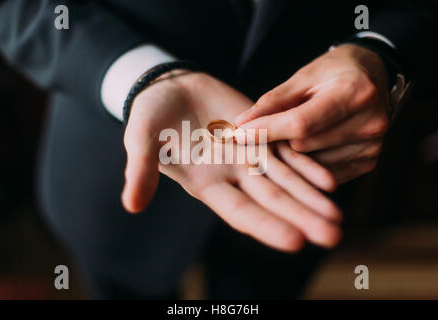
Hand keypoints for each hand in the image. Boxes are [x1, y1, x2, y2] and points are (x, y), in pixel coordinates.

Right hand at [122, 71, 341, 250]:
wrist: (172, 88)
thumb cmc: (151, 116)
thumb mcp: (142, 140)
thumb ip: (141, 169)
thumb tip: (131, 205)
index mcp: (206, 185)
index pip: (240, 212)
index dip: (266, 225)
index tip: (295, 241)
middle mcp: (233, 176)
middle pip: (273, 201)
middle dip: (302, 218)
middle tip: (333, 236)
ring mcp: (250, 156)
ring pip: (286, 181)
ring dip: (313, 198)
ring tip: (339, 216)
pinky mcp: (261, 135)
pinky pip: (288, 152)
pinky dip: (307, 165)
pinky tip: (329, 179)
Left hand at [235, 45, 389, 183]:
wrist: (373, 76)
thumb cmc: (334, 72)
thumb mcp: (304, 76)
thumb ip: (273, 101)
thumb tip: (241, 124)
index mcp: (354, 92)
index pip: (301, 123)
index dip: (266, 130)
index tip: (239, 133)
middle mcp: (370, 122)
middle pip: (304, 145)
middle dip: (277, 141)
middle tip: (262, 132)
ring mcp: (372, 146)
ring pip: (312, 165)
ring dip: (293, 155)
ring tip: (287, 137)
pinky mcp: (369, 162)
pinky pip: (325, 173)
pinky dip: (309, 165)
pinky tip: (305, 149)